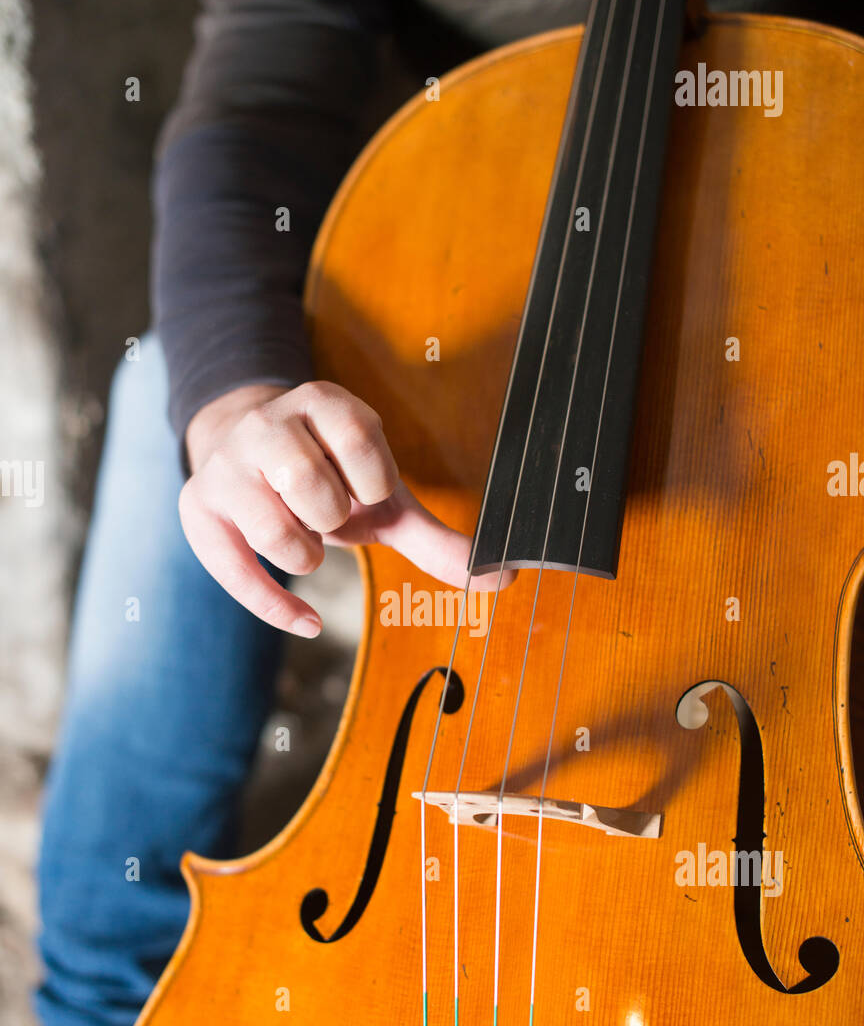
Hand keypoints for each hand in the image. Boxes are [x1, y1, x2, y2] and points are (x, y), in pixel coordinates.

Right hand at [179, 380, 510, 635]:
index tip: (362, 490)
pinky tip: (307, 622)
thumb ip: (434, 537)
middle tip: (328, 515)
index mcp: (322, 404)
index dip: (372, 482)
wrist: (246, 453)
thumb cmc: (328, 479)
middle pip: (312, 487)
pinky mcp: (198, 508)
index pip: (361, 440)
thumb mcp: (380, 497)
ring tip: (305, 538)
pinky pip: (236, 572)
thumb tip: (503, 578)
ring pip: (275, 530)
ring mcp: (227, 466)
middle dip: (332, 519)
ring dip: (305, 554)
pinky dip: (279, 608)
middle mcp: (267, 425)